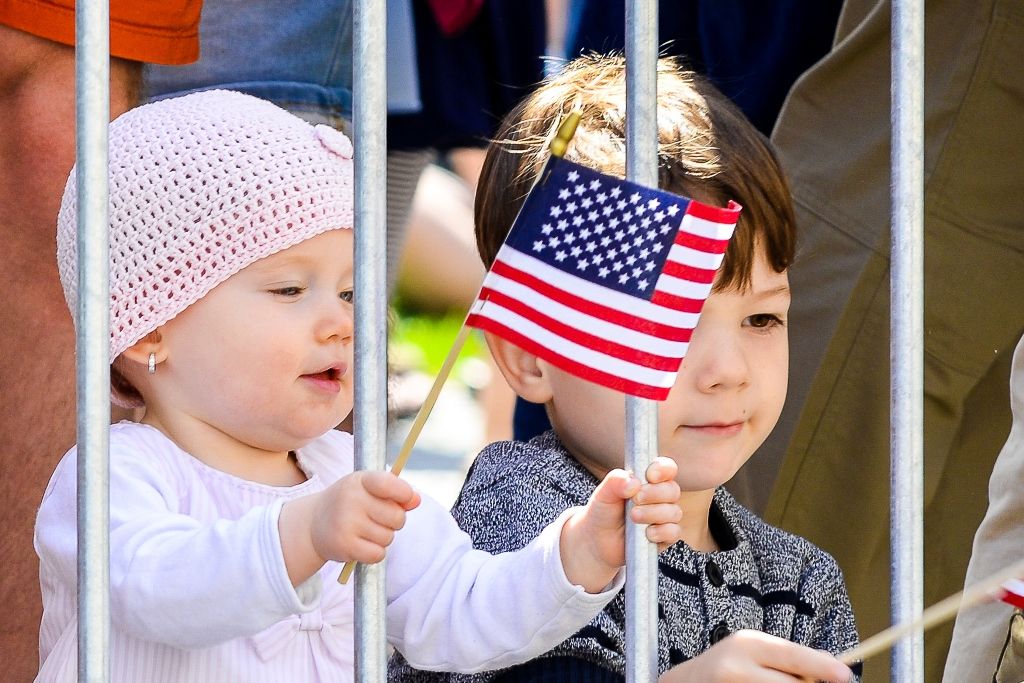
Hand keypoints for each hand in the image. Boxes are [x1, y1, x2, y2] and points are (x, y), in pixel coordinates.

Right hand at [279, 471, 420, 584]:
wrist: (314, 524)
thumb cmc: (350, 503)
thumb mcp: (369, 489)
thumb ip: (395, 491)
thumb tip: (416, 500)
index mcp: (360, 481)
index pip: (389, 484)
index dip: (404, 494)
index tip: (406, 498)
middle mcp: (351, 500)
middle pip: (397, 517)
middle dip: (394, 521)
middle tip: (378, 518)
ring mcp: (346, 523)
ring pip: (388, 537)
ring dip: (383, 537)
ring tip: (365, 530)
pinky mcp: (345, 546)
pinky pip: (378, 554)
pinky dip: (375, 552)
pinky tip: (361, 544)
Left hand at [560, 457, 681, 591]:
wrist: (597, 540)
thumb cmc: (603, 512)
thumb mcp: (603, 493)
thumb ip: (615, 481)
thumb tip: (634, 483)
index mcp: (648, 481)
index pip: (667, 468)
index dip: (663, 469)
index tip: (650, 476)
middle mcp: (660, 498)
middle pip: (673, 490)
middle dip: (654, 493)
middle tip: (635, 499)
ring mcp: (664, 518)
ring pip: (674, 512)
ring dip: (653, 513)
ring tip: (633, 517)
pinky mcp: (664, 538)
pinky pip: (673, 532)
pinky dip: (661, 531)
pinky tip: (647, 533)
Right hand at [659, 630, 853, 682]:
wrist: (688, 682)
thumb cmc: (731, 664)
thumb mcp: (754, 650)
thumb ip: (787, 657)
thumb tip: (834, 668)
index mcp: (747, 644)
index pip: (791, 654)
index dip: (821, 666)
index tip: (846, 675)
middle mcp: (737, 668)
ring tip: (774, 682)